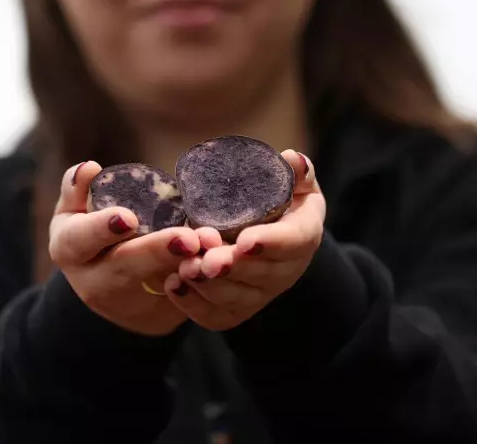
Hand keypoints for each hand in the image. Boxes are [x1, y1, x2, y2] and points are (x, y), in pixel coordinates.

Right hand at [50, 160, 201, 335]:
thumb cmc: (91, 237)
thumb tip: (89, 168)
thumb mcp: (76, 213)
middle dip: (156, 251)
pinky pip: (179, 300)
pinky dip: (199, 282)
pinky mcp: (155, 316)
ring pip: (155, 286)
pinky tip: (217, 264)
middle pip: (123, 268)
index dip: (102, 229)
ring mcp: (124, 303)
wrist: (109, 291)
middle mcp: (92, 281)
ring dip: (183, 267)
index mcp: (69, 250)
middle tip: (187, 238)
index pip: (80, 240)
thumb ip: (77, 188)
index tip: (129, 218)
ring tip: (207, 246)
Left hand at [161, 150, 324, 330]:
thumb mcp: (295, 183)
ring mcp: (262, 292)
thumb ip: (296, 172)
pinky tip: (173, 285)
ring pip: (238, 298)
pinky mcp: (239, 308)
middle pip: (262, 275)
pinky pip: (218, 317)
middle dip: (232, 268)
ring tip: (185, 269)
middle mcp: (287, 269)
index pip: (294, 241)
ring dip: (210, 287)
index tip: (245, 240)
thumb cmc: (281, 201)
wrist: (270, 235)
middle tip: (206, 259)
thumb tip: (293, 158)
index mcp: (303, 234)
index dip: (270, 242)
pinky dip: (195, 306)